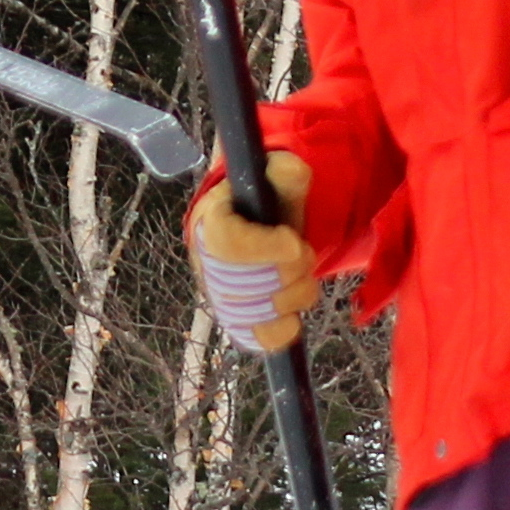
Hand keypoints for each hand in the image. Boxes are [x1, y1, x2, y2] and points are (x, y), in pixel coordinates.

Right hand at [184, 151, 321, 351]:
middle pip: (247, 283)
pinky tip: (293, 309)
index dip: (263, 247)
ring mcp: (220, 296)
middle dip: (289, 271)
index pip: (224, 242)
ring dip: (295, 296)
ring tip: (302, 277)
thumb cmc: (266, 202)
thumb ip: (285, 171)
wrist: (262, 227)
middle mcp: (207, 263)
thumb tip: (292, 171)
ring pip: (259, 313)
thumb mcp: (275, 178)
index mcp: (209, 222)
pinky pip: (259, 338)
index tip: (294, 240)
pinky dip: (284, 327)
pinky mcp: (237, 321)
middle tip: (303, 253)